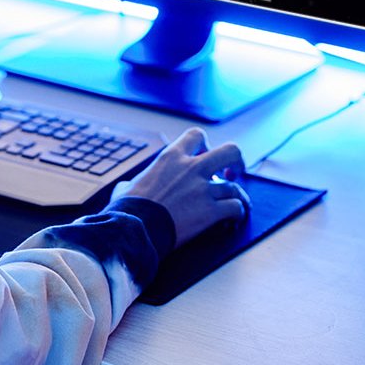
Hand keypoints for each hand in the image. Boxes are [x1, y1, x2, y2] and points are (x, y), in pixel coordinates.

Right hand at [116, 128, 249, 246]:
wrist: (135, 229)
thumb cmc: (129, 209)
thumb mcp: (129, 185)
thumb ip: (138, 182)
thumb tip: (128, 188)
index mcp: (171, 157)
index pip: (196, 135)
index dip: (204, 144)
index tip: (203, 156)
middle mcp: (192, 168)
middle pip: (230, 151)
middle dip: (236, 161)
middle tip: (233, 172)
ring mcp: (203, 190)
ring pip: (235, 187)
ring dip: (237, 196)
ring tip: (236, 203)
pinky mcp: (211, 212)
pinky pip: (236, 207)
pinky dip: (237, 213)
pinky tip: (233, 219)